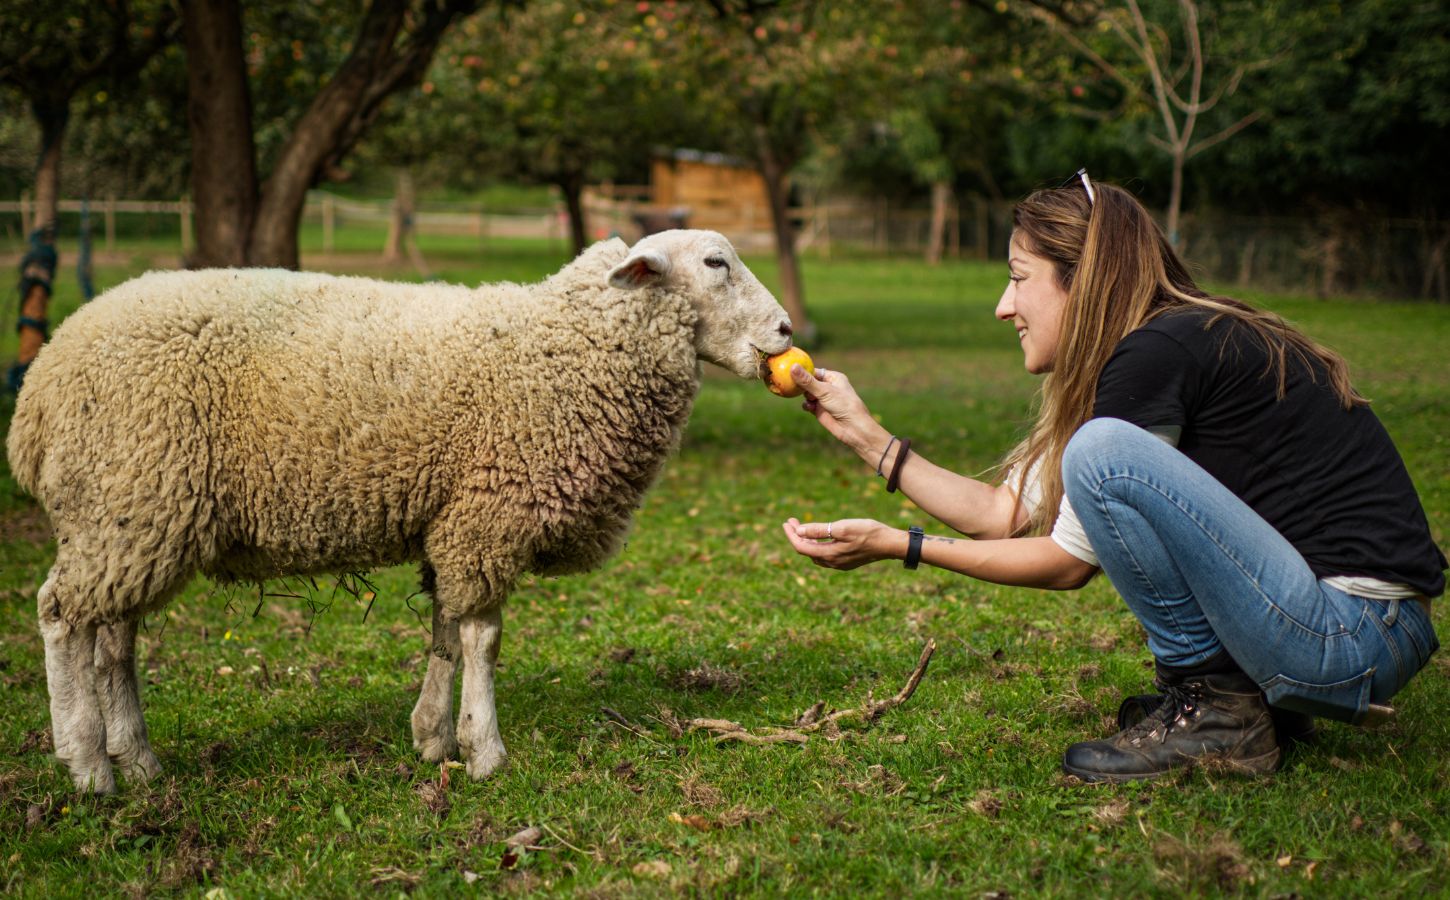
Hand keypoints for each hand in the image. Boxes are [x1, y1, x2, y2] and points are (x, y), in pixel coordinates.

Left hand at [782, 517, 896, 569]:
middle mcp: (832, 563)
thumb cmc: (868, 532)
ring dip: (806, 541)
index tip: (786, 522)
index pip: (801, 547)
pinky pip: (825, 555)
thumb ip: (819, 531)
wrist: (889, 544)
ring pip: (815, 554)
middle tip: (792, 521)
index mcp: (829, 555)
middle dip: (797, 536)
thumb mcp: (842, 528)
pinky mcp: (846, 562)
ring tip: (802, 527)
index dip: (791, 535)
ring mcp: (840, 564)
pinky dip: (817, 545)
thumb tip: (799, 532)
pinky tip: (819, 537)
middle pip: (807, 551)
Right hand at [789, 365, 888, 455]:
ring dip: (805, 396)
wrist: (853, 428)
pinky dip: (807, 405)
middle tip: (793, 385)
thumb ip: (807, 381)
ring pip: (806, 394)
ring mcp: (823, 399)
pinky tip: (810, 407)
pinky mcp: (819, 410)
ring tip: (810, 399)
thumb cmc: (844, 405)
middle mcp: (828, 387)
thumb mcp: (825, 391)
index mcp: (833, 378)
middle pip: (808, 382)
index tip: (790, 371)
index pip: (814, 371)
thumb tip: (792, 366)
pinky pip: (807, 404)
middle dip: (801, 385)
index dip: (803, 372)